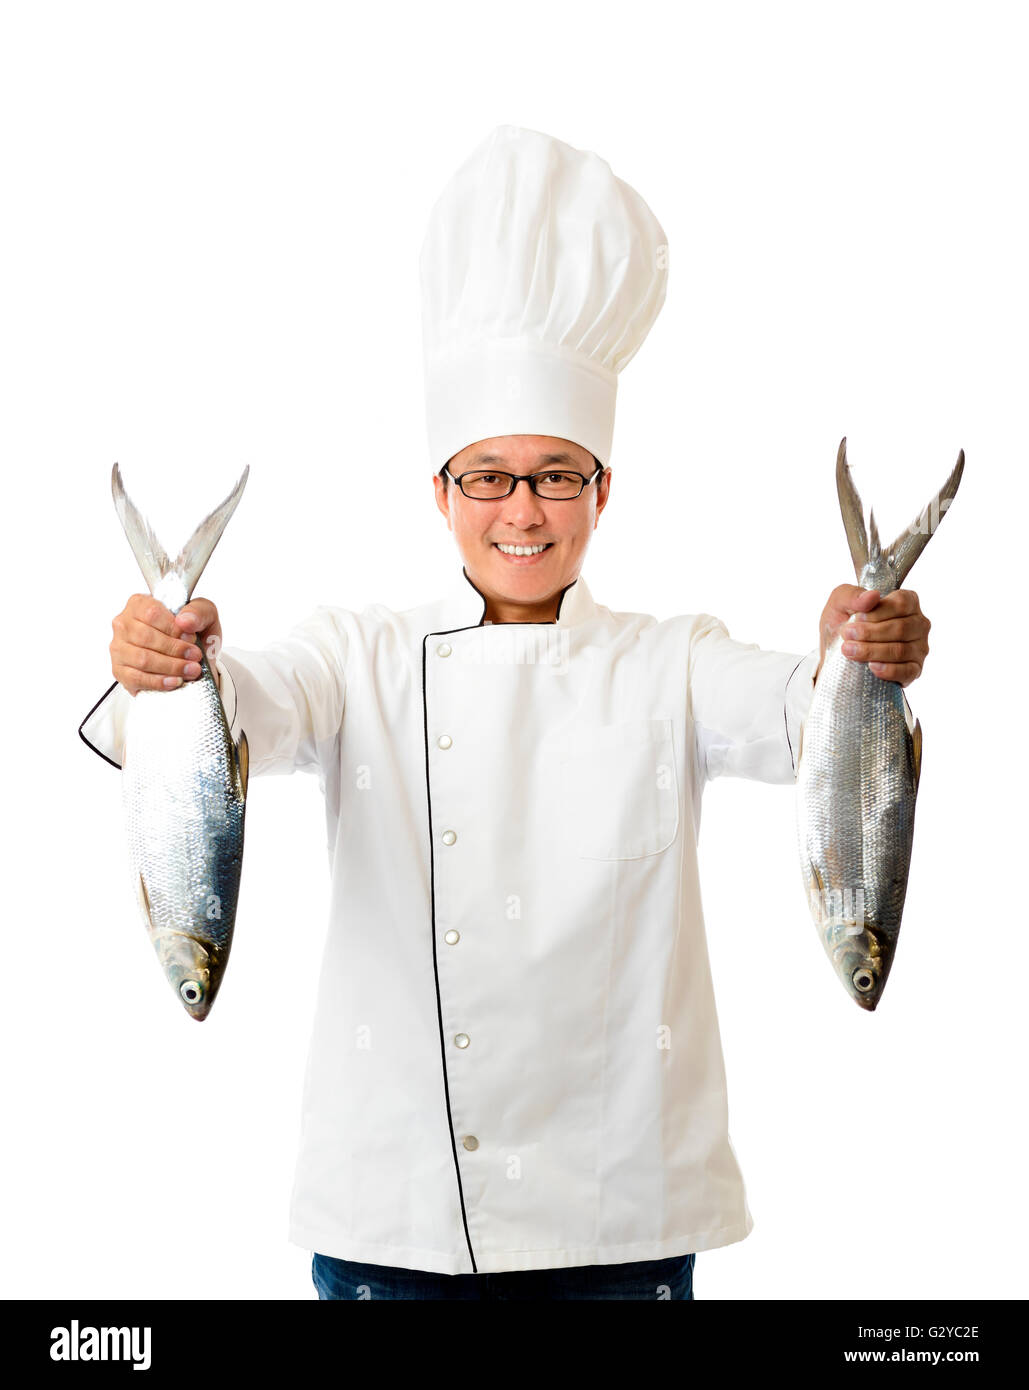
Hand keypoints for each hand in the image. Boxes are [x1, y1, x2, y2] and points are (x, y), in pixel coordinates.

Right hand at [110, 594, 222, 694]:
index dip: (173, 628)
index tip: (191, 638)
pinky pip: (136, 678)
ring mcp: (119, 648)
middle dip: (175, 650)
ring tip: (191, 669)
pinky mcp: (120, 671)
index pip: (151, 613)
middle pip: (145, 638)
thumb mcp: (204, 614)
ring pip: (141, 659)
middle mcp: (124, 624)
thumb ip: (198, 612)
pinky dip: (158, 682)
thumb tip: (185, 621)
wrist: (194, 655)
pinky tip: (175, 681)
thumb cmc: (193, 631)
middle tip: (194, 656)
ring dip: (171, 667)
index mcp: (140, 603)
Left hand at [815, 585, 929, 686]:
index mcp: (907, 602)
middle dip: (870, 633)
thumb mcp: (839, 603)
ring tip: (849, 651)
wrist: (835, 653)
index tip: (857, 618)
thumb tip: (873, 596)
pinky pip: (907, 671)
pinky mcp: (914, 670)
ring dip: (872, 651)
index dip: (878, 612)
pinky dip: (888, 670)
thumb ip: (852, 595)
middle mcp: (918, 624)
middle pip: (901, 628)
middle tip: (847, 635)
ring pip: (901, 650)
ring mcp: (918, 648)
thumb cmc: (842, 623)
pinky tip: (872, 667)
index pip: (902, 603)